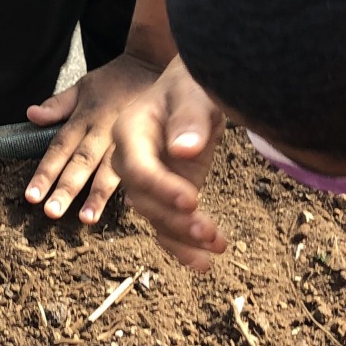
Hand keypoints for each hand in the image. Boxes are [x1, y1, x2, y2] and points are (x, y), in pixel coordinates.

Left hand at [25, 53, 160, 225]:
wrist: (154, 65)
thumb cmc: (116, 79)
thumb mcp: (84, 85)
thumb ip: (58, 104)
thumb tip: (31, 115)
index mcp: (84, 118)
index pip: (59, 148)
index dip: (45, 172)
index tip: (32, 196)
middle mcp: (102, 132)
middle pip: (80, 163)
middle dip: (66, 189)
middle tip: (51, 212)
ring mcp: (126, 140)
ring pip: (109, 170)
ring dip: (98, 196)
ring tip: (87, 218)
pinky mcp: (147, 144)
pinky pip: (139, 166)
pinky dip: (134, 186)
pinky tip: (132, 206)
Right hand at [110, 56, 227, 269]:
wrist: (196, 89)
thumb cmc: (193, 84)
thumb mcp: (194, 92)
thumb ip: (190, 118)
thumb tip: (184, 150)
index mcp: (129, 131)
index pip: (139, 167)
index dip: (161, 187)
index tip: (192, 200)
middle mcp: (131, 160)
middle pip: (144, 199)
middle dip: (175, 220)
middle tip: (208, 232)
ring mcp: (148, 181)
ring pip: (156, 218)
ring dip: (184, 238)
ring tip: (215, 248)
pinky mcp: (165, 195)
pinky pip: (167, 225)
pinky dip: (184, 246)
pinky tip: (205, 262)